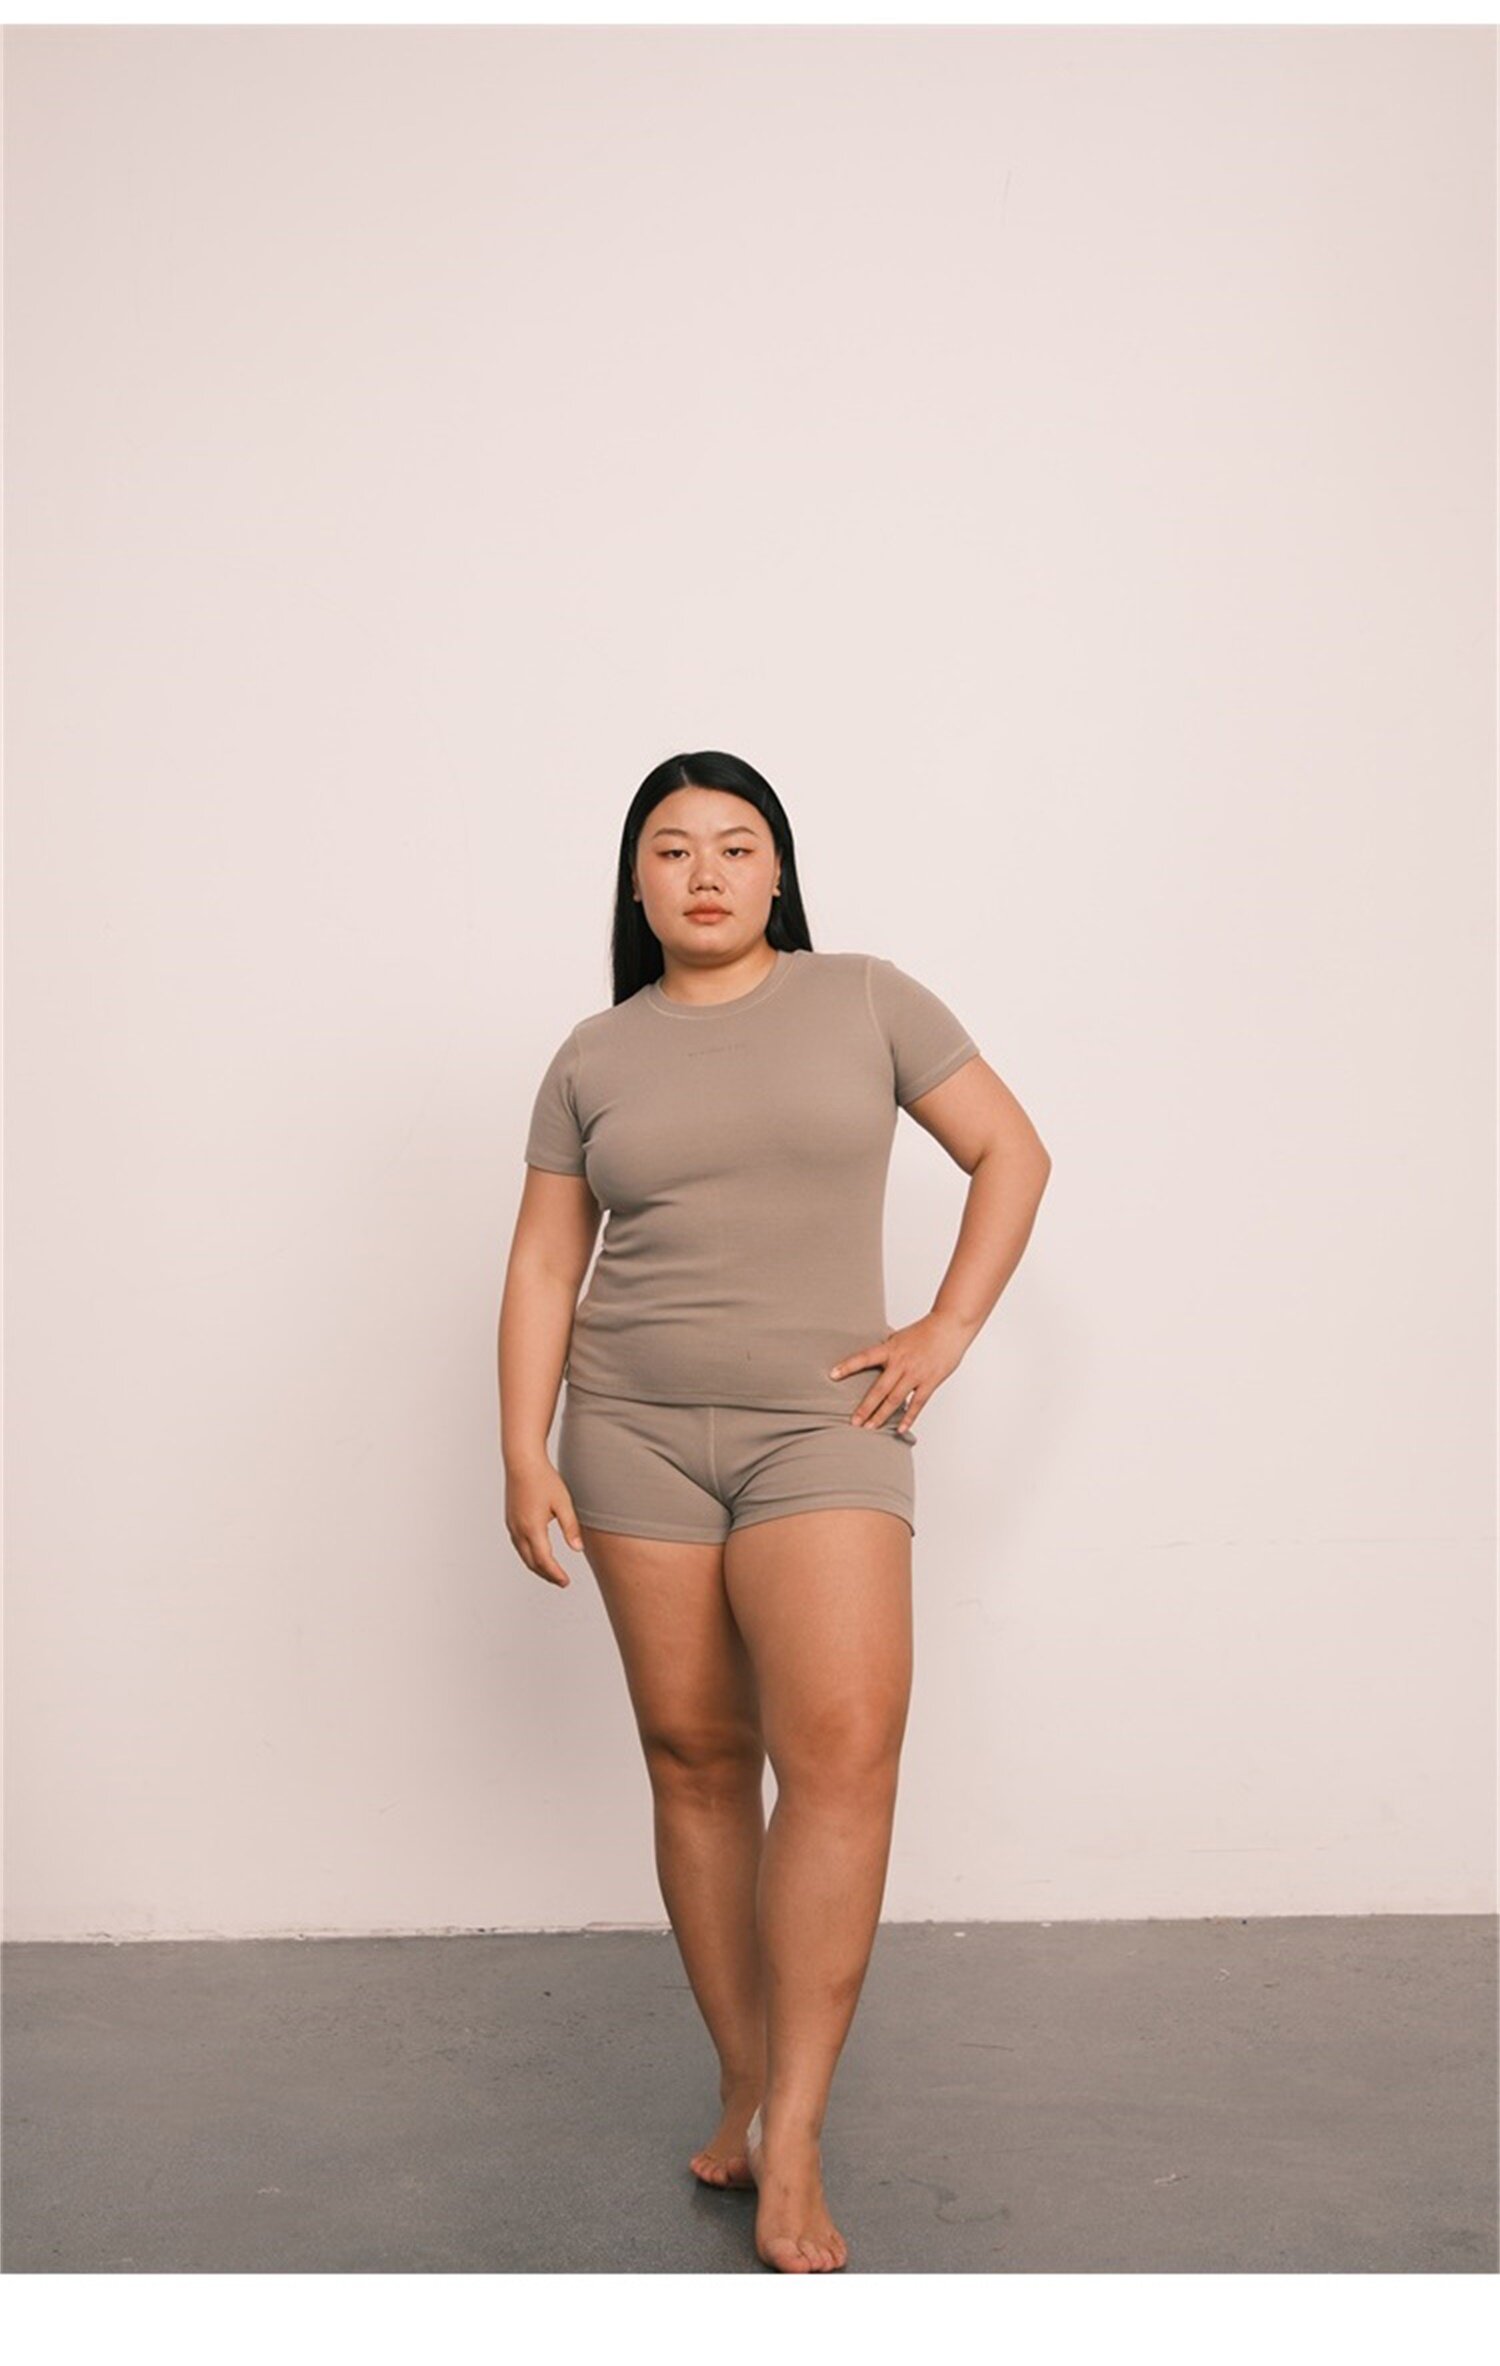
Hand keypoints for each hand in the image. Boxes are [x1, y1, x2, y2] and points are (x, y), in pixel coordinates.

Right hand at [505, 1456, 584, 1587]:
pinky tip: (538, 1553)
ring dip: (537, 1566)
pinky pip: (519, 1545)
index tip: (566, 1582)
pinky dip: (529, 1555)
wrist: (522, 1461)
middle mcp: (519, 1530)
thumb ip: (571, 1527)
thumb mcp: (563, 1503)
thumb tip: (578, 1549)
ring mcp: (512, 1526)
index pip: (544, 1561)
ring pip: (524, 1555)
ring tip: (552, 1572)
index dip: (555, 1574)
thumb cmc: (543, 1479)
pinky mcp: (510, 1520)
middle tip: (561, 1581)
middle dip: (547, 1574)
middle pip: (532, 1562)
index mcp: (533, 1528)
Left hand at [828, 1312, 971, 1434]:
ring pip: (895, 1399)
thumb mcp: (900, 1336)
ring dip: (881, 1416)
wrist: (950, 1326)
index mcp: (891, 1349)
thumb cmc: (926, 1330)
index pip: (864, 1358)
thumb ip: (887, 1349)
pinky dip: (908, 1417)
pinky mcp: (930, 1381)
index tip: (832, 1375)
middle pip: (879, 1389)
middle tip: (853, 1422)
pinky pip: (917, 1403)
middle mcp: (901, 1363)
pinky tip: (900, 1428)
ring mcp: (916, 1374)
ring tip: (870, 1427)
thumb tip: (871, 1354)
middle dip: (865, 1407)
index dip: (848, 1366)